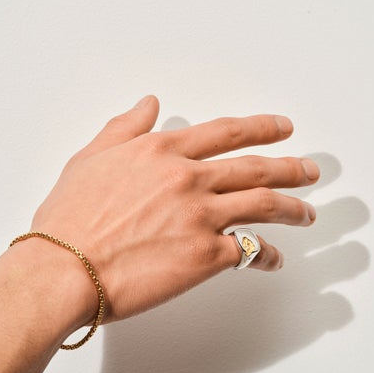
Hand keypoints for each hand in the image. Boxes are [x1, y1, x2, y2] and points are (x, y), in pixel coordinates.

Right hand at [31, 95, 318, 322]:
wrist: (63, 269)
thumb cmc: (68, 220)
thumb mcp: (89, 159)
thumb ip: (123, 128)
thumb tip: (147, 103)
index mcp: (162, 152)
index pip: (226, 132)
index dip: (261, 127)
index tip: (283, 127)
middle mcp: (189, 178)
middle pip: (256, 167)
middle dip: (291, 168)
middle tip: (310, 171)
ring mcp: (201, 216)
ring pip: (265, 205)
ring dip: (293, 209)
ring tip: (307, 213)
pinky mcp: (206, 255)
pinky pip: (250, 252)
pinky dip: (267, 256)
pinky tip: (274, 259)